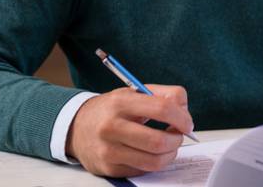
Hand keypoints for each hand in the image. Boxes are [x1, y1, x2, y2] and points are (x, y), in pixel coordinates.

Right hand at [65, 84, 193, 176]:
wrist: (75, 127)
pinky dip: (153, 163)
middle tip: (177, 136)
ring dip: (170, 155)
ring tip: (168, 146)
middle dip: (177, 140)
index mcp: (121, 102)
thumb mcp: (134, 92)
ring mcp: (108, 150)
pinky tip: (150, 153)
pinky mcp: (108, 168)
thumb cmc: (111, 109)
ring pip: (154, 161)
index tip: (186, 123)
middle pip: (159, 141)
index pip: (162, 108)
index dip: (182, 118)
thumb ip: (164, 94)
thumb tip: (184, 111)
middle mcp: (112, 127)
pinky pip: (143, 170)